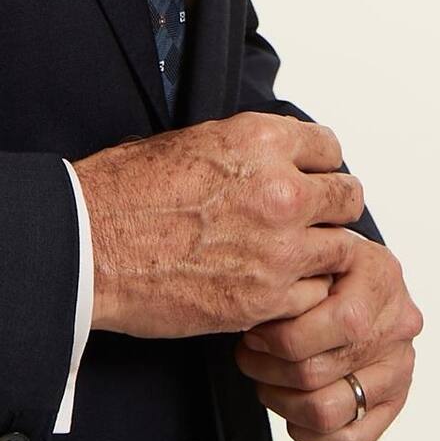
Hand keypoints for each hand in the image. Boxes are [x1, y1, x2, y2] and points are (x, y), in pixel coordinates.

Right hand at [70, 111, 365, 338]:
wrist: (91, 243)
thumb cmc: (127, 190)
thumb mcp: (192, 142)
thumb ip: (246, 152)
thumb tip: (270, 160)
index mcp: (259, 140)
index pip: (327, 147)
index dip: (318, 165)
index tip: (311, 178)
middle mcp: (279, 190)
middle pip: (348, 199)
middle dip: (332, 210)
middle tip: (313, 223)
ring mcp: (278, 249)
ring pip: (341, 252)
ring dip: (321, 257)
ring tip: (296, 262)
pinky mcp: (266, 300)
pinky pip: (314, 298)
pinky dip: (301, 297)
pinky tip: (275, 291)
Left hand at [233, 233, 422, 440]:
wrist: (361, 274)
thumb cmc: (328, 258)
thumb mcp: (315, 242)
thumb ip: (295, 261)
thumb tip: (252, 285)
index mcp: (380, 277)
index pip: (339, 322)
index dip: (283, 334)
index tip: (252, 329)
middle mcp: (397, 326)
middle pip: (319, 371)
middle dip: (268, 368)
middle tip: (246, 355)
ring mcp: (399, 369)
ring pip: (327, 411)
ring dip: (280, 400)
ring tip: (262, 378)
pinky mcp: (392, 404)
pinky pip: (347, 439)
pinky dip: (308, 432)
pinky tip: (289, 409)